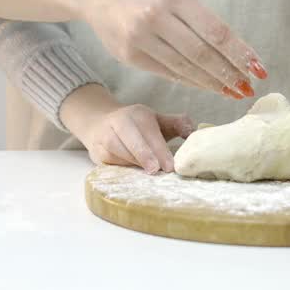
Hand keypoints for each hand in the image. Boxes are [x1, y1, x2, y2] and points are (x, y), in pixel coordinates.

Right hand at [62, 85, 193, 173]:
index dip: (159, 149)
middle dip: (144, 156)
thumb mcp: (157, 121)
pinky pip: (110, 162)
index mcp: (138, 114)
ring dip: (134, 164)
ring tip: (148, 174)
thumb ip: (178, 124)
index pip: (149, 131)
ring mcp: (104, 137)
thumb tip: (193, 133)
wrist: (99, 123)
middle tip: (157, 170)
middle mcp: (119, 123)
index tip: (170, 165)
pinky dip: (122, 169)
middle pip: (131, 140)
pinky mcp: (96, 153)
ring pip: (118, 152)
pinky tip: (133, 175)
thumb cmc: (138, 127)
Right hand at [78, 0, 265, 98]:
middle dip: (229, 74)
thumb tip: (232, 52)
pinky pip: (166, 72)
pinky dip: (189, 80)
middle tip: (247, 88)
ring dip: (211, 82)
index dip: (240, 53)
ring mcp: (140, 37)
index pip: (216, 31)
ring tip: (231, 91)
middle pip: (202, 53)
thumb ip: (199, 19)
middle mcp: (157, 16)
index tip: (258, 69)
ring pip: (184, 67)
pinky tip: (204, 85)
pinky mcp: (128, 54)